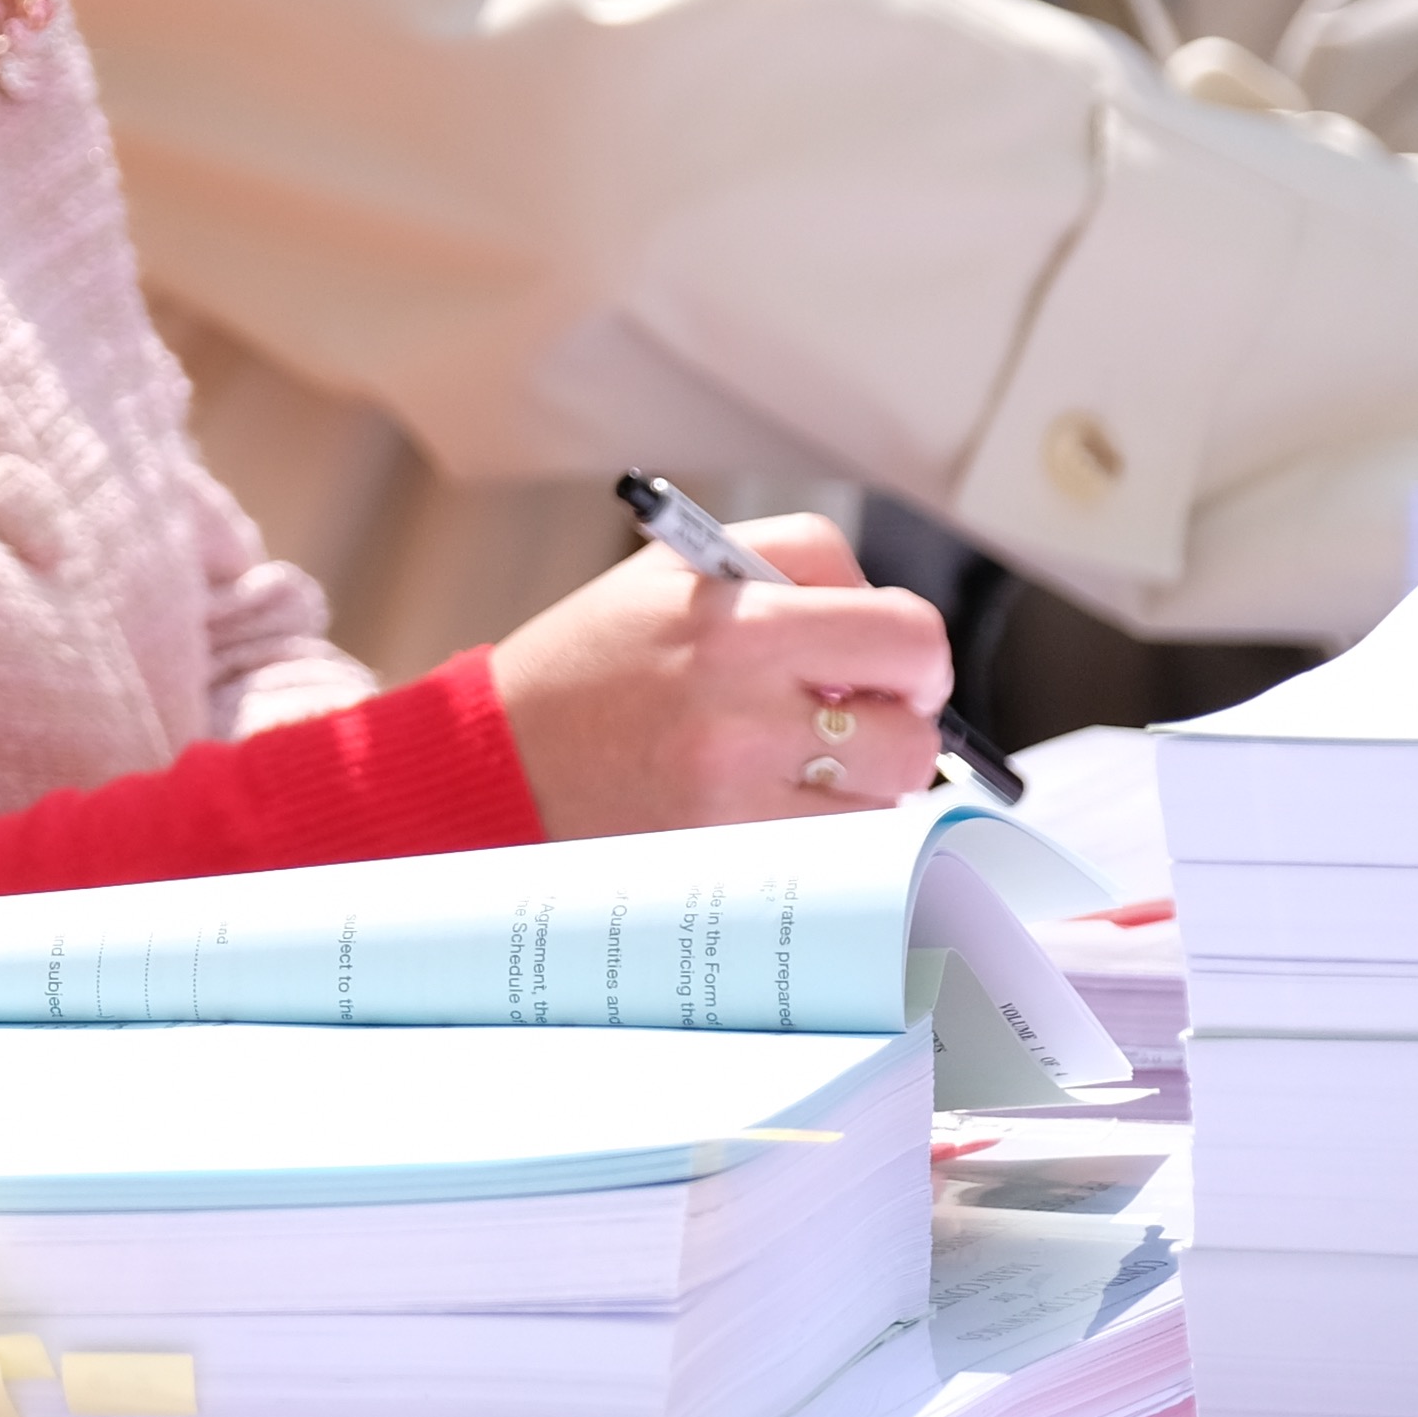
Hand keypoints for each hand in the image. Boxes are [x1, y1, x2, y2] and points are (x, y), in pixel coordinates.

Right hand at [487, 512, 958, 841]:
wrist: (498, 756)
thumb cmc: (594, 659)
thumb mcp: (680, 568)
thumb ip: (796, 563)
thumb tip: (884, 619)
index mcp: (739, 622)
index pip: (907, 634)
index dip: (919, 654)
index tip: (896, 667)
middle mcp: (743, 711)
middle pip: (912, 734)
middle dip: (901, 725)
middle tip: (858, 719)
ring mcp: (736, 793)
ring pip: (882, 801)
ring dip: (864, 782)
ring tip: (801, 761)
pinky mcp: (725, 854)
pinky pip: (834, 849)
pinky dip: (827, 828)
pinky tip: (776, 800)